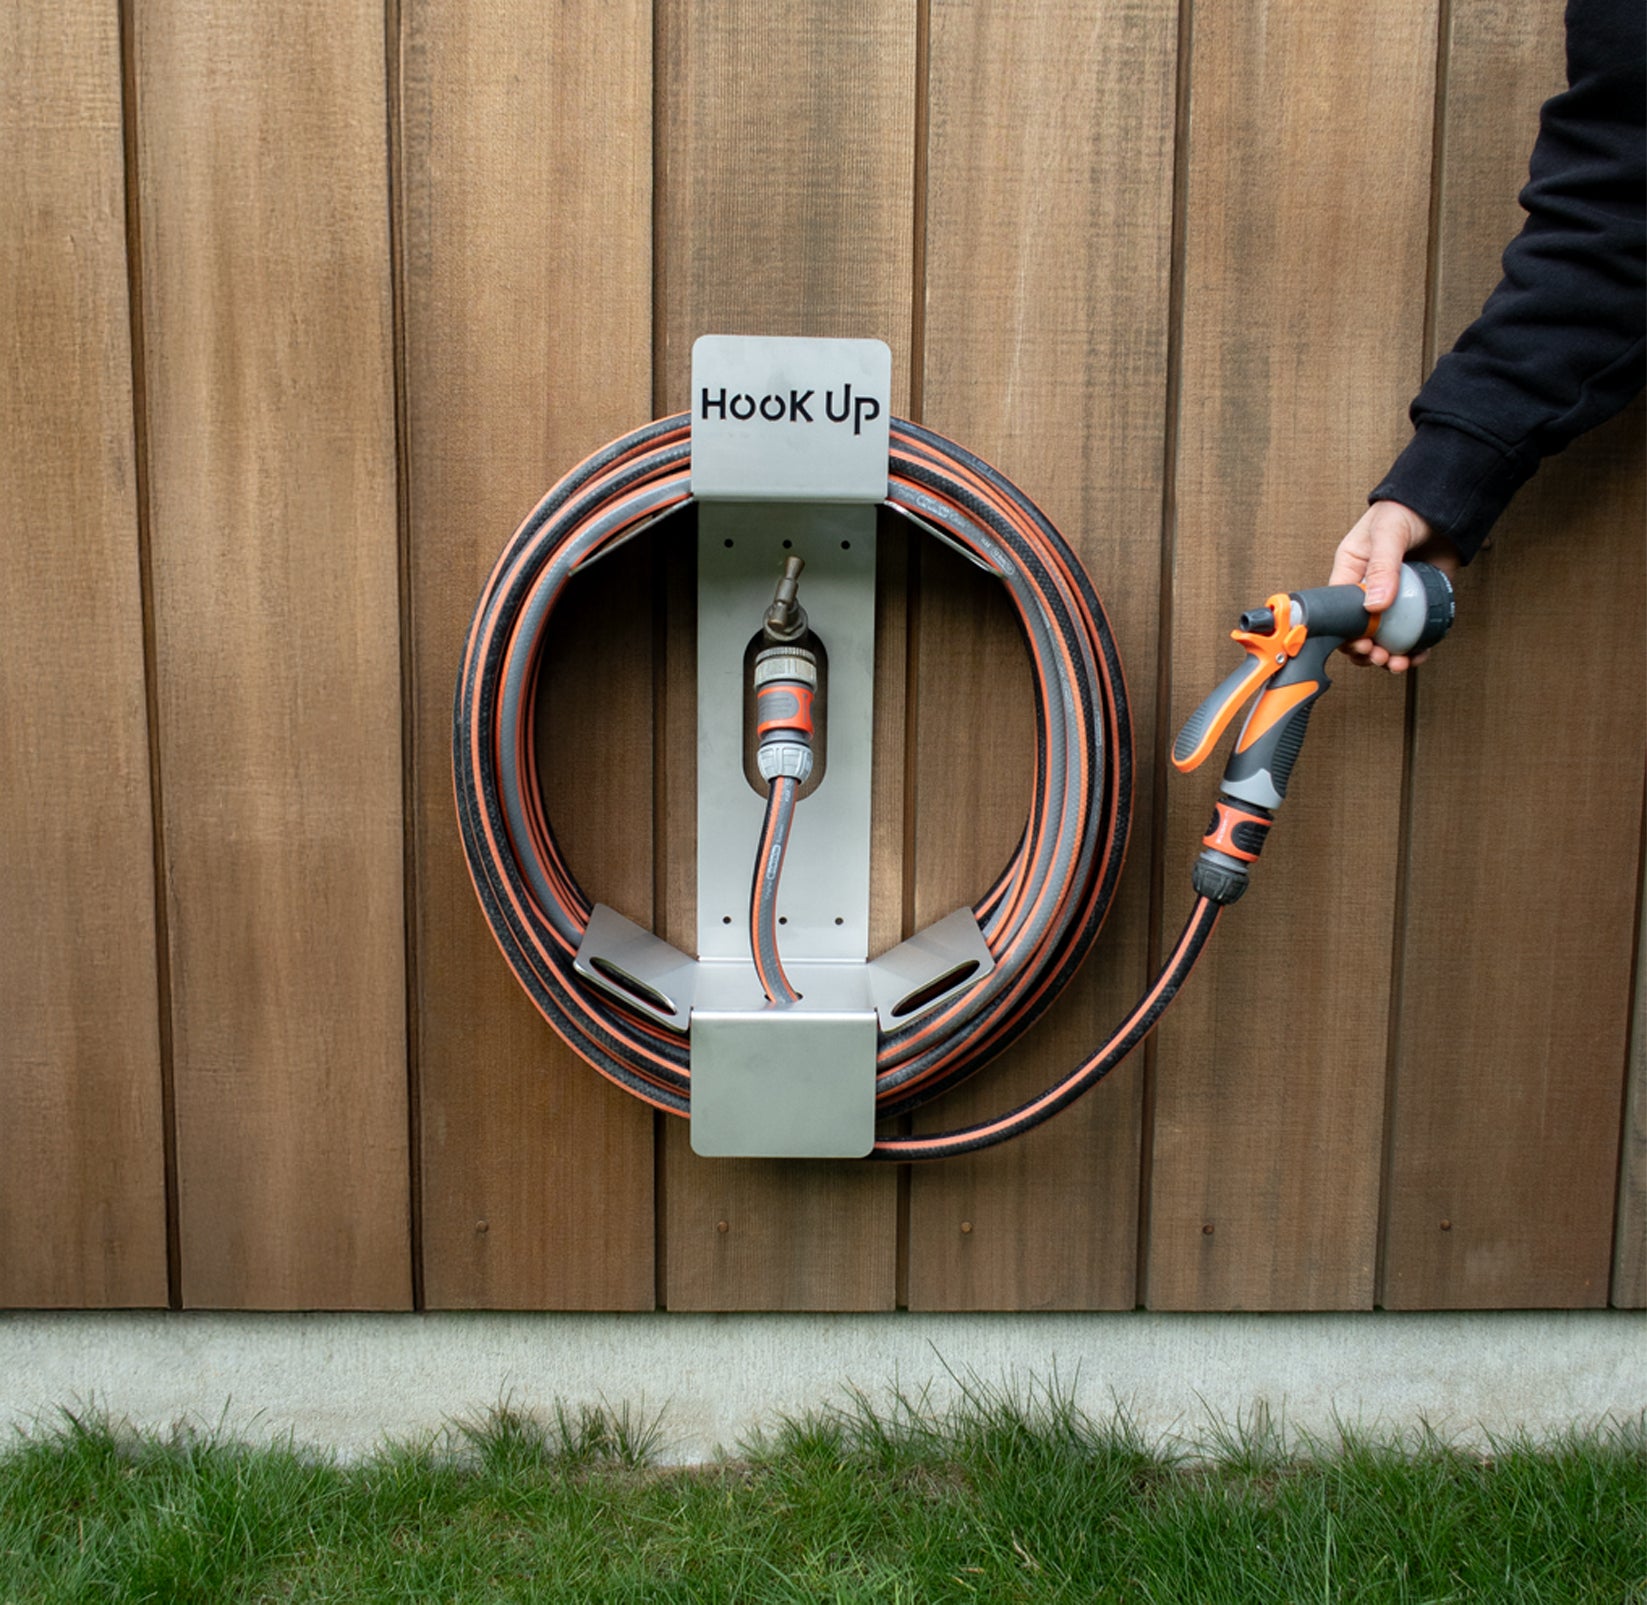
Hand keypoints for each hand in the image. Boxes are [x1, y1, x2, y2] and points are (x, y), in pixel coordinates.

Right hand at [1329, 500, 1460, 671]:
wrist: (1443, 504)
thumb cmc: (1405, 509)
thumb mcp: (1387, 534)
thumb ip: (1381, 567)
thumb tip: (1375, 604)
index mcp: (1350, 573)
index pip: (1339, 611)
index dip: (1347, 634)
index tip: (1361, 646)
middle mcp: (1369, 589)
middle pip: (1361, 631)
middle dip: (1368, 651)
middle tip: (1380, 657)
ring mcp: (1395, 598)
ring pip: (1386, 637)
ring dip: (1391, 655)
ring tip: (1400, 663)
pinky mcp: (1420, 602)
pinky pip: (1415, 631)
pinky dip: (1417, 647)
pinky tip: (1419, 654)